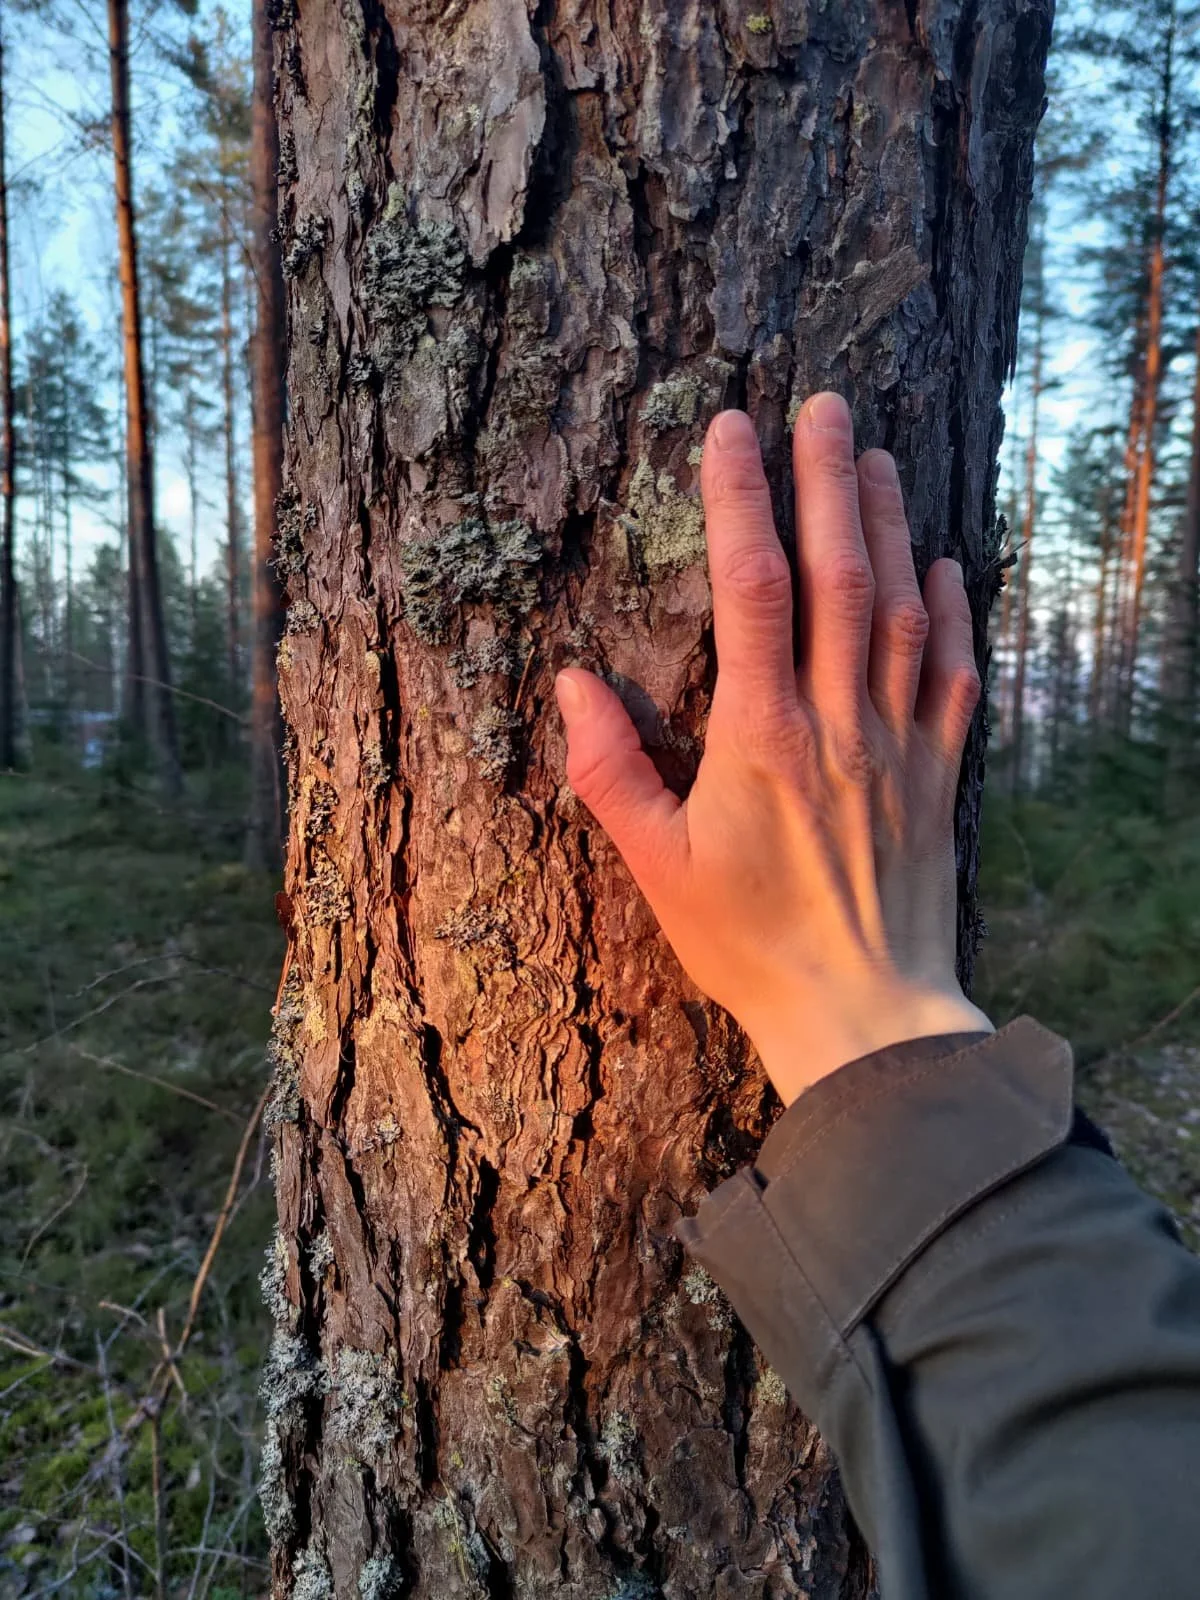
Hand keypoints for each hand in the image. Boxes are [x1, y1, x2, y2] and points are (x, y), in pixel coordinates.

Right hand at [555, 393, 991, 1104]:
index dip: (740, 500)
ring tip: (879, 458)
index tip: (731, 429)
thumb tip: (573, 681)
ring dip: (892, 527)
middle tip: (827, 405)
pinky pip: (956, 675)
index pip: (752, 589)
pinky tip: (948, 564)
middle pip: (840, 575)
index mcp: (761, 736)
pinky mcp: (937, 775)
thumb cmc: (748, 947)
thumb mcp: (656, 868)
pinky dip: (956, 612)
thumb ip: (611, 771)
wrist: (863, 1016)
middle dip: (830, 481)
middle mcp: (837, 722)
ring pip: (903, 611)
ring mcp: (898, 744)